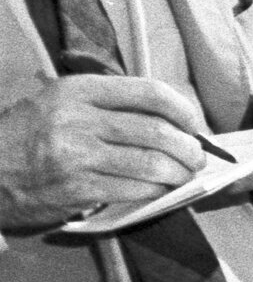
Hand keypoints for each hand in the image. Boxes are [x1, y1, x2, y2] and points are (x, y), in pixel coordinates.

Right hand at [0, 75, 206, 230]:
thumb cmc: (27, 136)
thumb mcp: (60, 102)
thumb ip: (109, 105)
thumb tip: (170, 119)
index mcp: (78, 90)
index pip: (150, 93)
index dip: (184, 109)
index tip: (194, 124)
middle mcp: (79, 119)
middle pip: (158, 131)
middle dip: (189, 148)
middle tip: (196, 157)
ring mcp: (77, 156)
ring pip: (152, 163)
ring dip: (178, 173)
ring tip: (183, 175)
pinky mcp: (77, 189)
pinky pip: (134, 190)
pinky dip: (155, 191)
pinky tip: (158, 190)